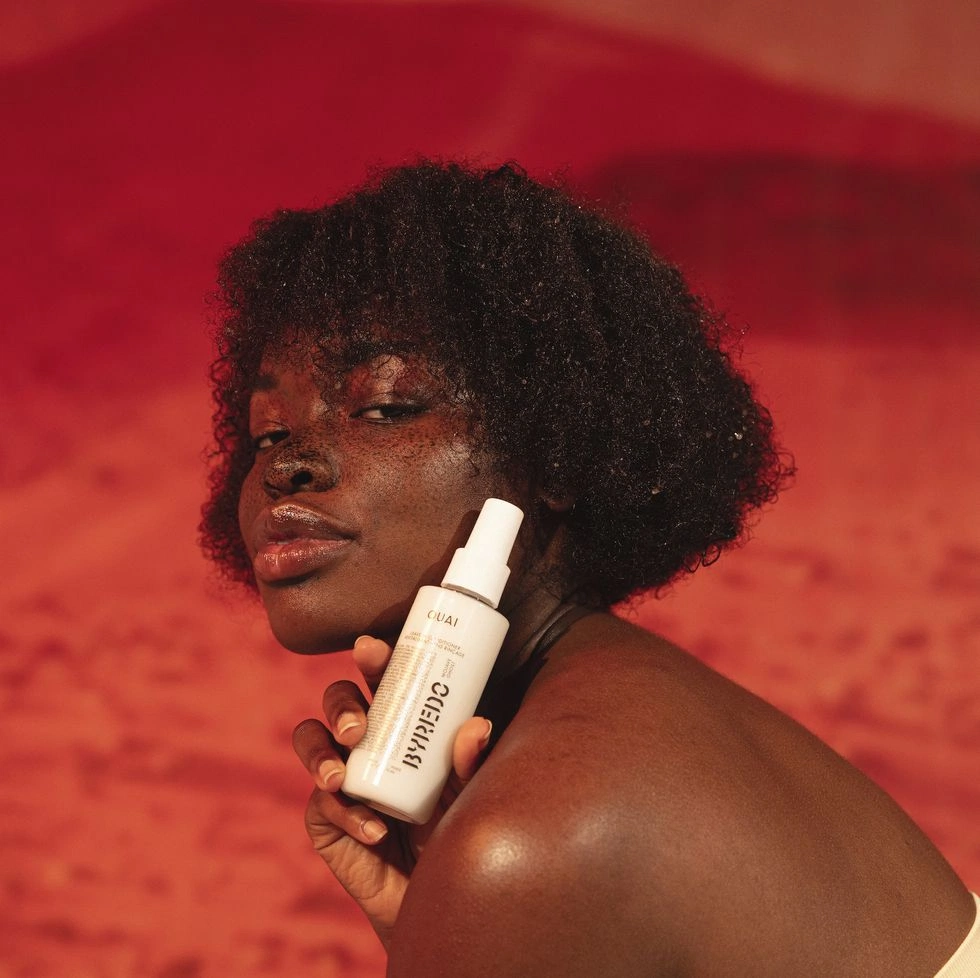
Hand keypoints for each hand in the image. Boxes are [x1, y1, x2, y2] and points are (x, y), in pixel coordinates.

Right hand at [292, 636, 491, 947]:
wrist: (441, 894)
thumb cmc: (456, 827)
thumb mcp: (469, 792)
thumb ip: (472, 762)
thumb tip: (476, 725)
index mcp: (399, 720)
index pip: (381, 679)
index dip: (372, 658)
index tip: (372, 647)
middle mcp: (365, 741)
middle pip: (337, 701)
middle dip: (340, 705)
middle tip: (357, 728)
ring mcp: (341, 777)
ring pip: (309, 740)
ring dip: (319, 751)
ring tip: (340, 775)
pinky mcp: (326, 819)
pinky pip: (321, 805)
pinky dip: (346, 814)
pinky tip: (373, 830)